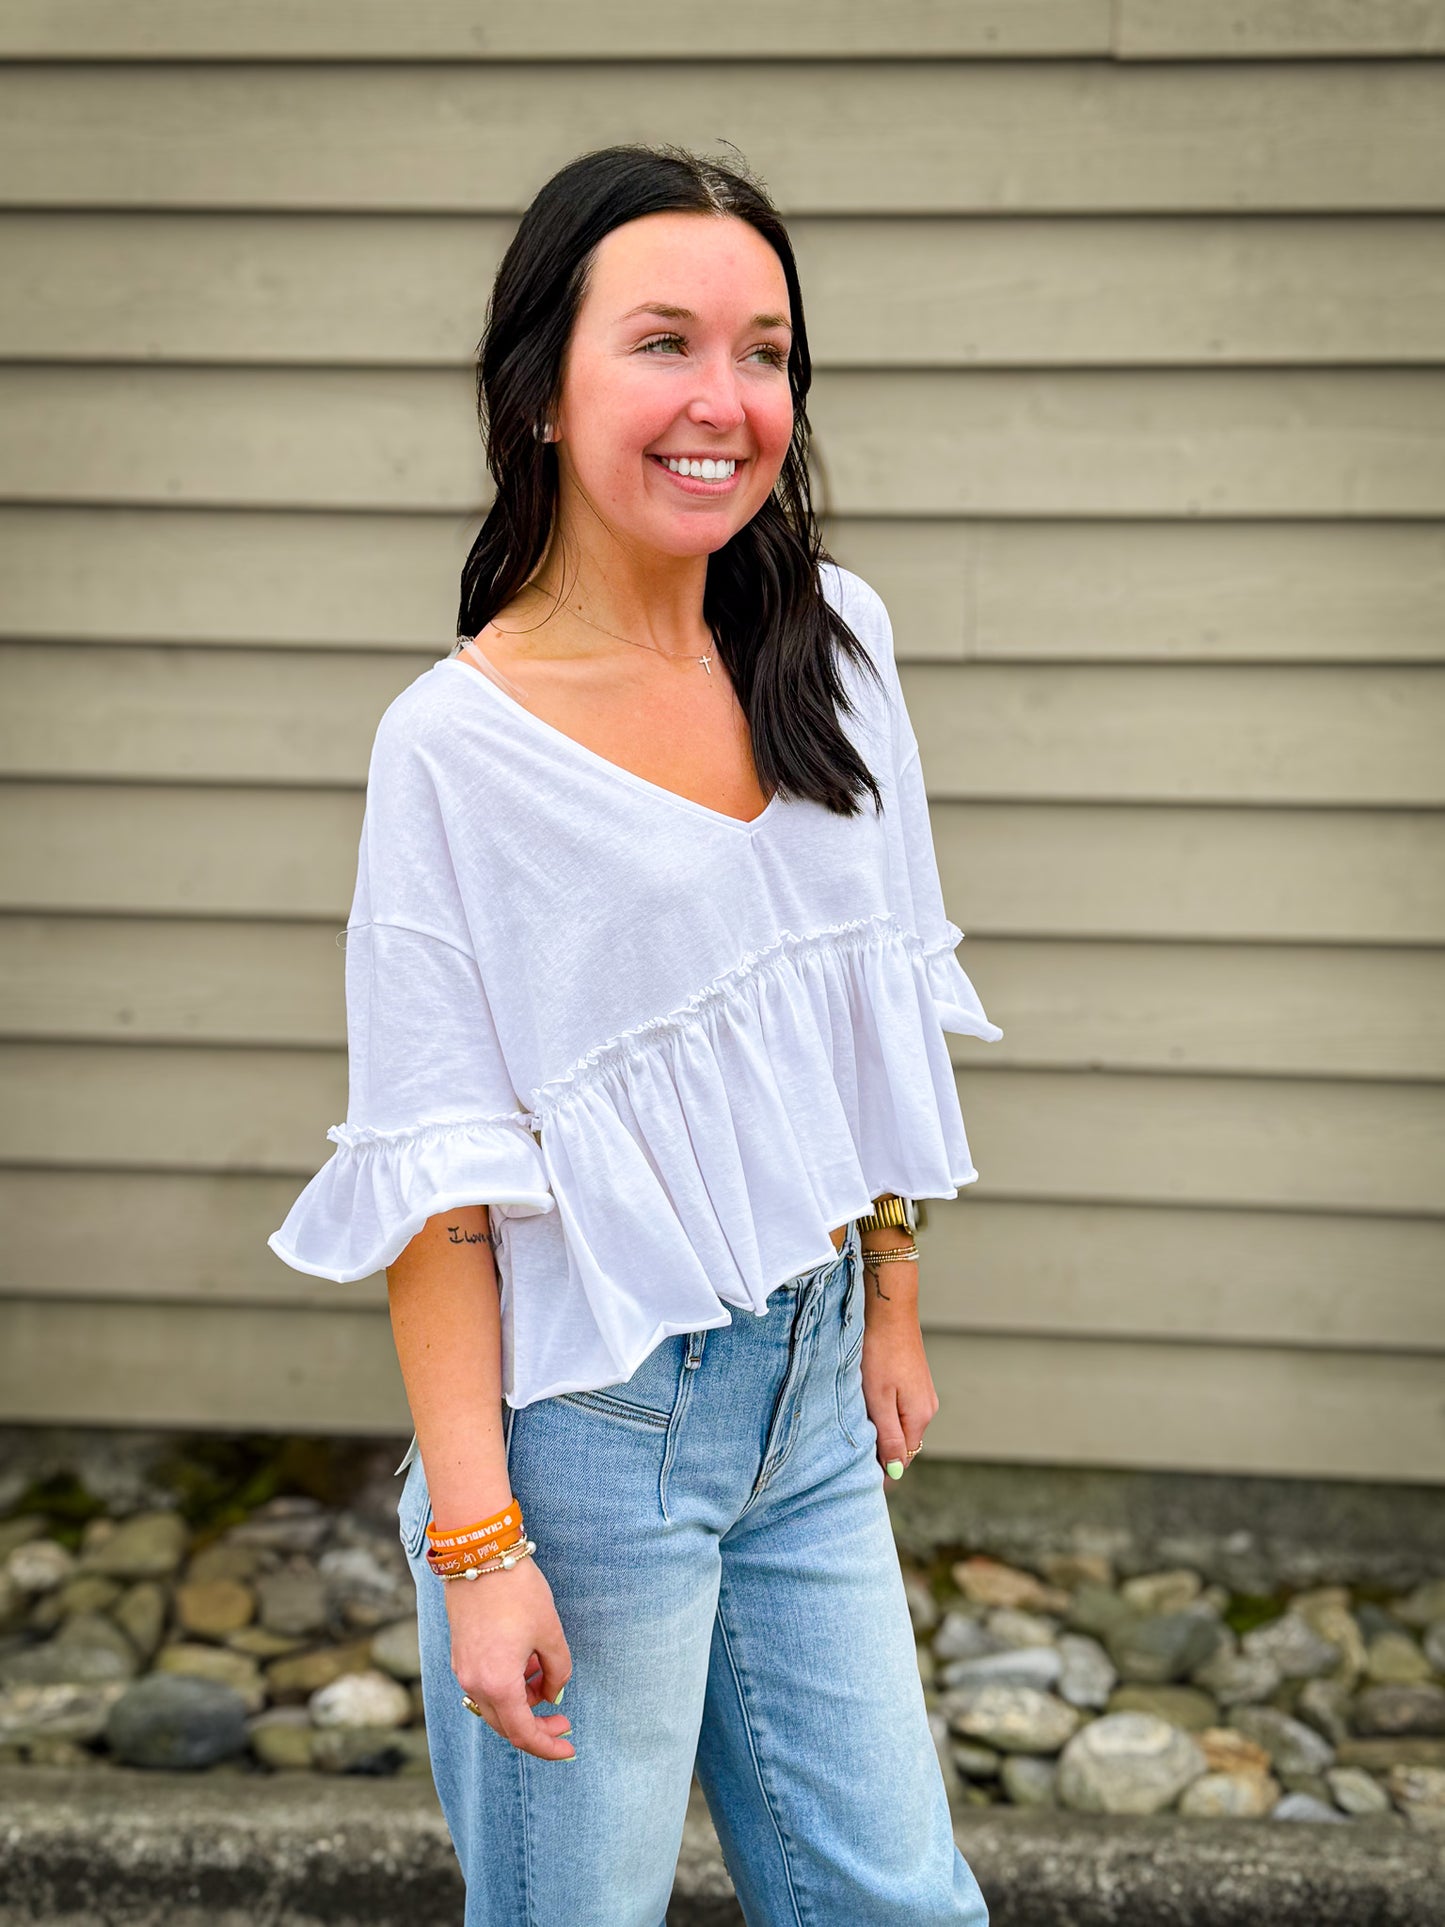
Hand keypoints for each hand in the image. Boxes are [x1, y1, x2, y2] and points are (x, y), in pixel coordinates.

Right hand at [444, 1556, 575, 1759]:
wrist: (479, 1556)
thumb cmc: (518, 1592)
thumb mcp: (550, 1632)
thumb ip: (558, 1670)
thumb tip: (553, 1693)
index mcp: (497, 1684)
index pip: (524, 1734)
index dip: (548, 1746)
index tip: (569, 1747)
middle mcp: (474, 1684)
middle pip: (507, 1725)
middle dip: (537, 1728)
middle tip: (563, 1721)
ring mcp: (463, 1670)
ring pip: (495, 1706)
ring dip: (522, 1704)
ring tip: (546, 1678)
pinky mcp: (460, 1655)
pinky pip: (485, 1687)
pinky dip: (508, 1687)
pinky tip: (527, 1666)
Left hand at [859, 1252, 936, 1484]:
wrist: (888, 1310)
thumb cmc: (879, 1353)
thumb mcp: (878, 1399)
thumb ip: (888, 1436)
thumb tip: (896, 1471)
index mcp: (920, 1416)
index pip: (903, 1460)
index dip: (881, 1471)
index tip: (856, 1480)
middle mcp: (927, 1408)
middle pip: (904, 1444)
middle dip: (881, 1454)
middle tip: (848, 1458)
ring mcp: (922, 1393)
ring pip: (900, 1425)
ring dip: (880, 1432)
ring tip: (852, 1431)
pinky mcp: (914, 1380)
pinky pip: (899, 1408)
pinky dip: (883, 1414)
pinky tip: (863, 1406)